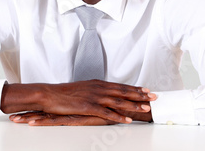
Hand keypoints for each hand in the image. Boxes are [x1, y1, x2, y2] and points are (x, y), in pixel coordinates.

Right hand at [1, 80, 156, 123]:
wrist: (50, 94)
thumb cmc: (64, 93)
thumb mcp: (83, 88)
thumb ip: (95, 91)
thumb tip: (104, 94)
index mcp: (98, 83)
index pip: (121, 85)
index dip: (135, 88)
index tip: (147, 90)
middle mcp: (99, 88)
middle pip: (124, 92)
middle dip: (140, 95)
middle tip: (154, 97)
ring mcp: (95, 97)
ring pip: (119, 101)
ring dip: (134, 105)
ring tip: (146, 108)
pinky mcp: (89, 107)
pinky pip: (107, 113)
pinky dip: (119, 117)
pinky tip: (127, 120)